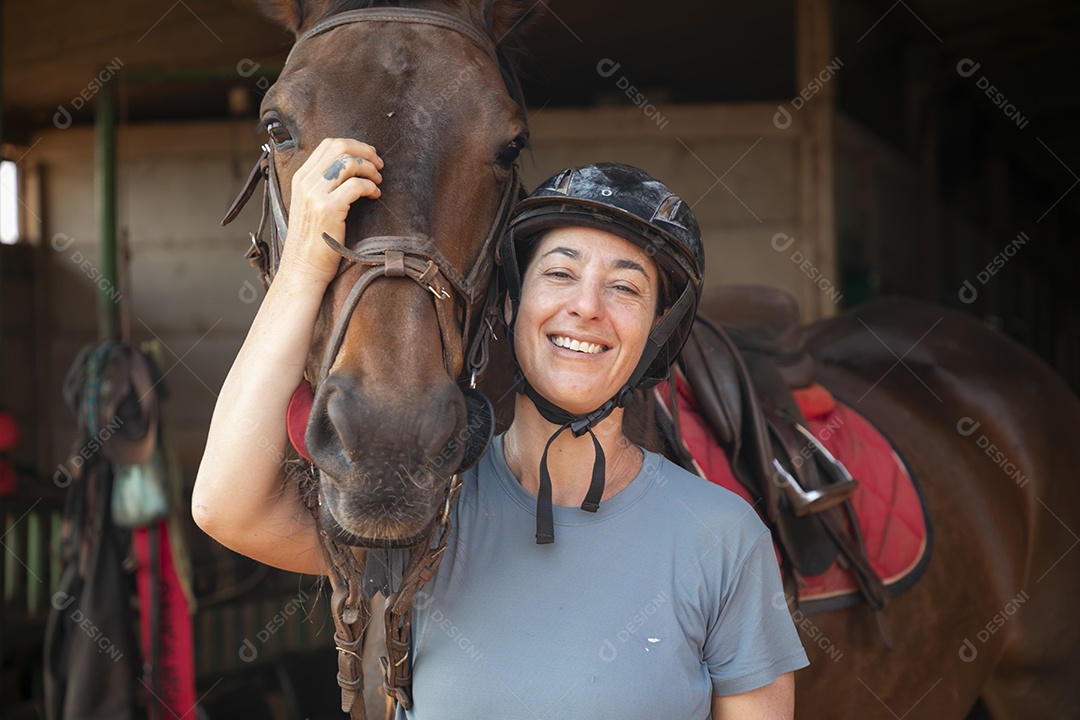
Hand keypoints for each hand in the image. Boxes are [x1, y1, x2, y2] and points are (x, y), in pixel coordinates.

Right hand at [279, 138, 383, 284]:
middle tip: (378, 165)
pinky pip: (356, 185)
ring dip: (370, 169)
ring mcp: (315, 194)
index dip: (354, 145)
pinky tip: (374, 196)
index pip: (328, 144)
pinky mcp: (328, 209)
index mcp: (301, 177)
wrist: (303, 267)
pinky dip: (370, 187)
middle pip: (339, 146)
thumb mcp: (311, 205)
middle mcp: (305, 182)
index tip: (368, 156)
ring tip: (377, 182)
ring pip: (349, 162)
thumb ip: (323, 185)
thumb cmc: (313, 240)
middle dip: (365, 152)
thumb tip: (349, 169)